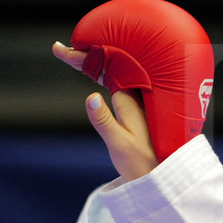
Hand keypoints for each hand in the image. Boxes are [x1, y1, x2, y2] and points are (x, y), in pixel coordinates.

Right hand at [55, 42, 159, 179]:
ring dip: (94, 63)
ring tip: (72, 53)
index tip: (62, 50)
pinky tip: (95, 72)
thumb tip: (91, 96)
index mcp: (131, 99)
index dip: (85, 56)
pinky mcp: (137, 107)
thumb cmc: (141, 162)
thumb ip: (104, 120)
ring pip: (114, 73)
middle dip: (86, 55)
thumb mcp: (119, 144)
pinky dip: (104, 75)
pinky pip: (119, 83)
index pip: (106, 68)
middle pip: (110, 66)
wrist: (162, 174)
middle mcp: (137, 95)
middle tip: (61, 49)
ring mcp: (138, 100)